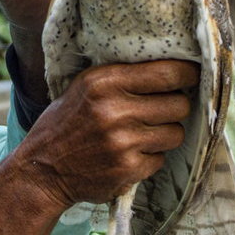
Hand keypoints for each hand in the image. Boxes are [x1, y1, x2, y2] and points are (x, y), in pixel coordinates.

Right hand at [15, 59, 195, 208]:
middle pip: (179, 104)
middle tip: (165, 108)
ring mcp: (123, 142)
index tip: (192, 76)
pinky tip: (131, 154)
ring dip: (166, 134)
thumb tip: (172, 66)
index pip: (168, 73)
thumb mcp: (85, 86)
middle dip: (177, 106)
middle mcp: (114, 110)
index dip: (188, 75)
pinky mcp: (128, 169)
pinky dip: (151, 157)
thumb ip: (123, 75)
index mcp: (105, 81)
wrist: (42, 169)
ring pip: (175, 133)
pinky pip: (161, 159)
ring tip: (145, 133)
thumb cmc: (67, 122)